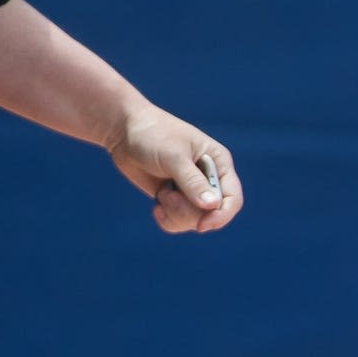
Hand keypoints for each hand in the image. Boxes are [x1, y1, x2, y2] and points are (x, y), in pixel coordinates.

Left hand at [107, 104, 241, 233]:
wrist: (124, 131)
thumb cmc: (153, 135)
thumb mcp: (174, 157)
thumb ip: (193, 182)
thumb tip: (213, 206)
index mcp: (219, 163)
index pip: (232, 198)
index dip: (222, 215)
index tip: (202, 225)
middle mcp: (210, 179)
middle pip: (212, 214)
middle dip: (189, 212)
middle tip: (167, 194)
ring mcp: (193, 191)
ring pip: (195, 221)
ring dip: (175, 213)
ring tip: (162, 193)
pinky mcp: (176, 199)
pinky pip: (179, 223)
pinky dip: (168, 219)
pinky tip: (157, 206)